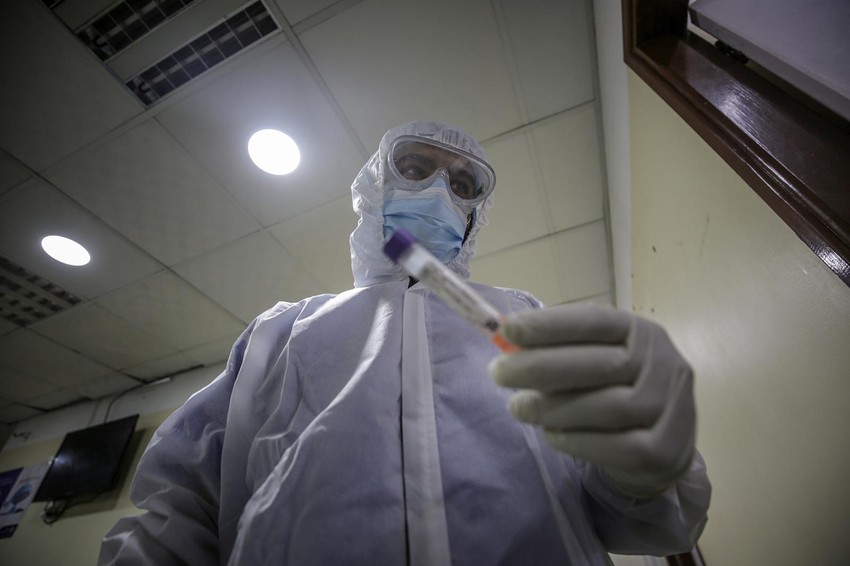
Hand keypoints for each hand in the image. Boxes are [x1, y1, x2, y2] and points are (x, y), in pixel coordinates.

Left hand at [489, 305, 695, 496]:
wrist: (661, 446)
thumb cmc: (614, 391)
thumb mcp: (595, 360)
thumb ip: (560, 351)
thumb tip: (508, 342)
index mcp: (641, 332)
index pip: (595, 321)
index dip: (550, 324)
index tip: (506, 329)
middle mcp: (664, 364)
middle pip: (599, 364)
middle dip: (540, 367)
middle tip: (498, 373)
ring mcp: (669, 407)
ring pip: (607, 406)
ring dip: (553, 408)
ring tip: (520, 408)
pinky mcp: (665, 450)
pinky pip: (615, 446)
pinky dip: (576, 441)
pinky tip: (552, 435)